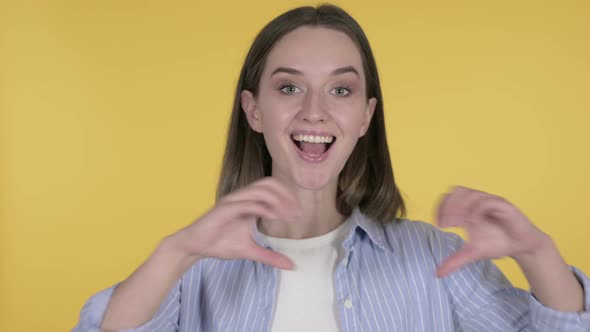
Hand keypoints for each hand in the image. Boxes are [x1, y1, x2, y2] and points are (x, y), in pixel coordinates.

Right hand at [171, 177, 300, 269]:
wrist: (195, 247)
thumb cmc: (219, 244)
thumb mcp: (250, 251)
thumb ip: (270, 256)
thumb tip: (291, 266)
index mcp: (249, 203)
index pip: (272, 190)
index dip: (288, 198)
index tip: (298, 214)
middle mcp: (242, 198)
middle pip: (268, 183)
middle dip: (285, 195)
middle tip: (296, 212)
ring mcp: (234, 201)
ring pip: (260, 190)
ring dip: (277, 200)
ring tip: (287, 215)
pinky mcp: (225, 208)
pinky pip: (248, 203)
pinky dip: (263, 208)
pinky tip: (273, 217)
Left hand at [435, 186, 547, 277]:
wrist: (523, 246)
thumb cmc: (497, 243)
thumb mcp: (473, 253)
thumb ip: (455, 261)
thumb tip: (437, 274)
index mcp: (467, 209)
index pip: (448, 199)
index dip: (440, 208)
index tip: (439, 225)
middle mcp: (477, 202)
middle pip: (457, 191)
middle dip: (449, 206)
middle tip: (447, 223)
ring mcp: (490, 202)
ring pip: (471, 193)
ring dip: (461, 206)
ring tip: (458, 223)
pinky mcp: (503, 205)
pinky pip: (488, 201)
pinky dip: (477, 209)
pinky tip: (473, 221)